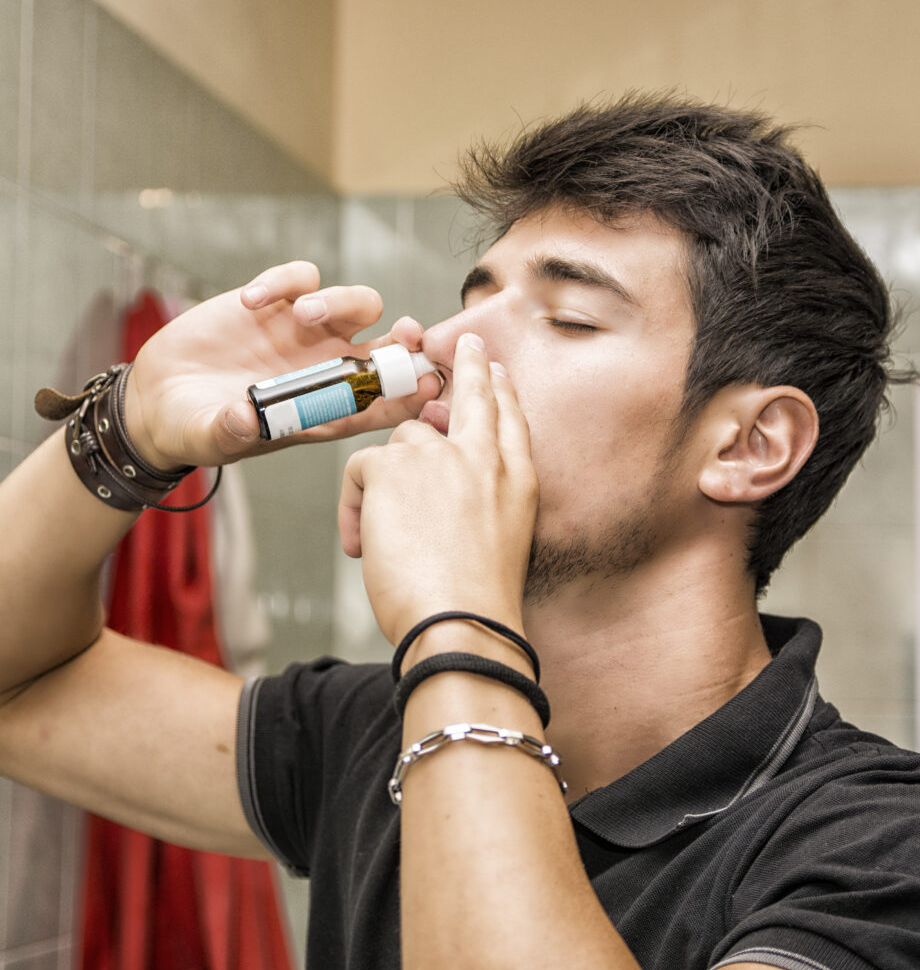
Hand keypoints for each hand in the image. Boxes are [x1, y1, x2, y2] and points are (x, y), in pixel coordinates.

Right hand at [124, 261, 442, 468]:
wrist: (159, 400)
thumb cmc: (198, 429)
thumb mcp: (215, 437)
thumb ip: (234, 430)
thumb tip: (247, 418)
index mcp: (328, 409)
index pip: (387, 402)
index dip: (414, 393)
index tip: (429, 385)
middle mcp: (327, 369)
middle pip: (388, 347)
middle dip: (406, 340)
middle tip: (405, 332)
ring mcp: (304, 333)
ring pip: (355, 304)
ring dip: (341, 303)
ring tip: (301, 313)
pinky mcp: (274, 303)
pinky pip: (300, 277)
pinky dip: (285, 281)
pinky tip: (251, 300)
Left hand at [338, 334, 538, 645]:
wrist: (465, 625)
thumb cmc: (476, 604)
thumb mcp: (499, 545)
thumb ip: (477, 506)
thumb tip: (437, 489)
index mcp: (517, 481)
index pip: (510, 422)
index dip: (502, 393)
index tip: (496, 372)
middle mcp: (484, 459)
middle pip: (475, 398)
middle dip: (471, 366)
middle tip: (468, 344)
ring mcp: (442, 458)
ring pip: (400, 446)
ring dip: (385, 487)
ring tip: (381, 539)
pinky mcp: (395, 468)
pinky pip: (360, 470)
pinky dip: (352, 509)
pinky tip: (363, 547)